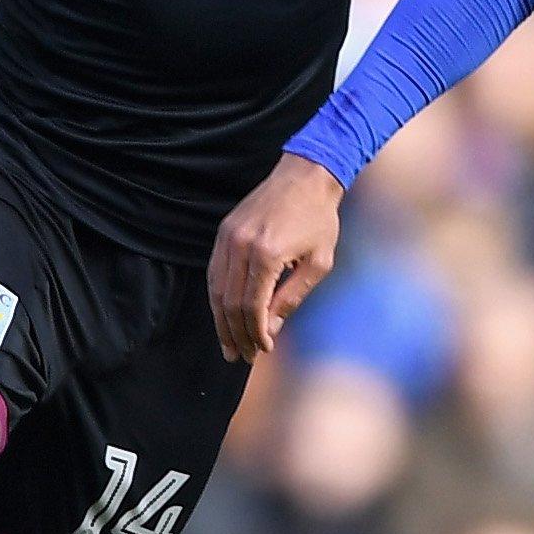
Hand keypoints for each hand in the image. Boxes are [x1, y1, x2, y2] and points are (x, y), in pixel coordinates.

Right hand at [209, 153, 344, 362]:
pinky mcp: (223, 233)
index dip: (256, 333)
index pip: (253, 306)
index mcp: (268, 254)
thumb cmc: (320, 219)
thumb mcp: (318, 262)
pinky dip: (217, 298)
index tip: (264, 350)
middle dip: (236, 334)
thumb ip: (292, 297)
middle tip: (241, 357)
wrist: (306, 176)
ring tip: (229, 345)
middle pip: (229, 303)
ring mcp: (227, 238)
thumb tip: (270, 331)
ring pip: (216, 290)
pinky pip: (214, 273)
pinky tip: (224, 315)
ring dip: (222, 321)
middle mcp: (241, 247)